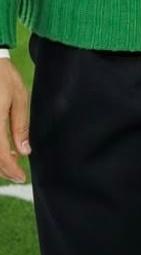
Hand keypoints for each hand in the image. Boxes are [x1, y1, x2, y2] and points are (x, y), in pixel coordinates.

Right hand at [0, 59, 28, 183]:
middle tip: (17, 174)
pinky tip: (3, 148)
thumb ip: (20, 125)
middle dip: (3, 170)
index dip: (11, 170)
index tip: (21, 178)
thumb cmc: (3, 76)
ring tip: (11, 161)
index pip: (0, 155)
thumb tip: (24, 151)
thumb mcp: (18, 97)